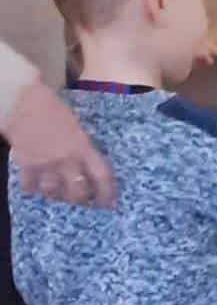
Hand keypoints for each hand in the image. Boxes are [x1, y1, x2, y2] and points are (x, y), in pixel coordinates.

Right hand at [6, 78, 113, 205]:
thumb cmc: (52, 109)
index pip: (102, 177)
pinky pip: (31, 187)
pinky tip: (34, 182)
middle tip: (79, 198)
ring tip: (55, 189)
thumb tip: (87, 167)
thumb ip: (83, 148)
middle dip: (80, 199)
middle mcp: (67, 160)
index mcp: (83, 148)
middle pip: (78, 193)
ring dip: (56, 193)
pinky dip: (33, 187)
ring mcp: (47, 165)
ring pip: (54, 193)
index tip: (107, 203)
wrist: (23, 102)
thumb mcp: (76, 127)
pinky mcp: (27, 166)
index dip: (106, 194)